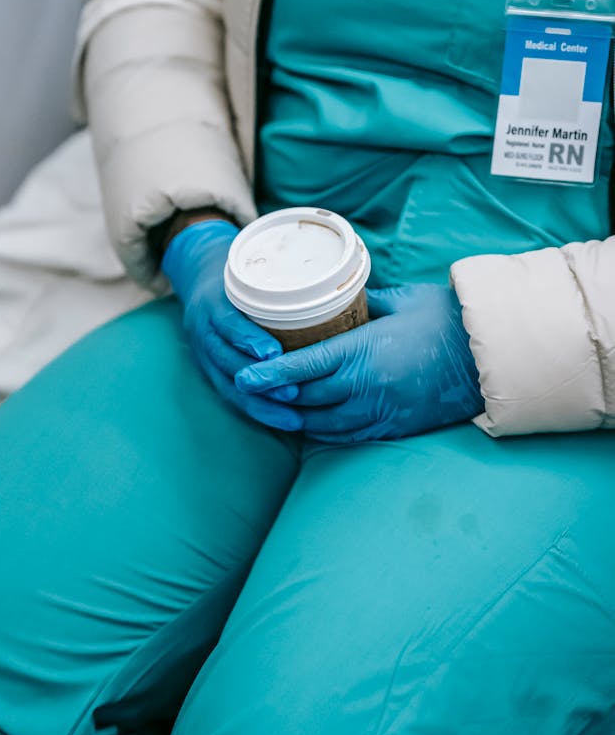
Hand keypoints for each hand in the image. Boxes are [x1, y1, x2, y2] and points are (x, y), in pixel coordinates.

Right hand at [162, 219, 301, 430]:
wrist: (198, 274)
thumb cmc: (240, 272)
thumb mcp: (252, 269)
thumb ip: (286, 282)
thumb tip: (355, 291)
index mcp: (213, 302)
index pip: (227, 322)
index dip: (248, 339)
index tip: (274, 352)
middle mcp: (204, 330)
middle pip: (226, 361)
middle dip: (260, 381)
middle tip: (293, 394)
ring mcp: (204, 353)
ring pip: (228, 386)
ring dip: (261, 404)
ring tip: (293, 418)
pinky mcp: (210, 370)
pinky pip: (231, 396)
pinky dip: (257, 409)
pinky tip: (284, 420)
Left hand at [234, 283, 482, 441]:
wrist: (491, 356)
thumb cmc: (446, 319)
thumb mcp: (399, 299)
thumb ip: (361, 302)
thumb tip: (335, 297)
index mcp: (363, 351)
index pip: (302, 367)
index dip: (268, 374)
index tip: (243, 377)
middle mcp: (366, 386)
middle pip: (305, 399)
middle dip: (275, 398)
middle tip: (250, 392)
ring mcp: (380, 411)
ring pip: (323, 424)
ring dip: (296, 419)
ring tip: (275, 409)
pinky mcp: (395, 427)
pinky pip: (349, 436)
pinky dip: (324, 432)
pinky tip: (312, 425)